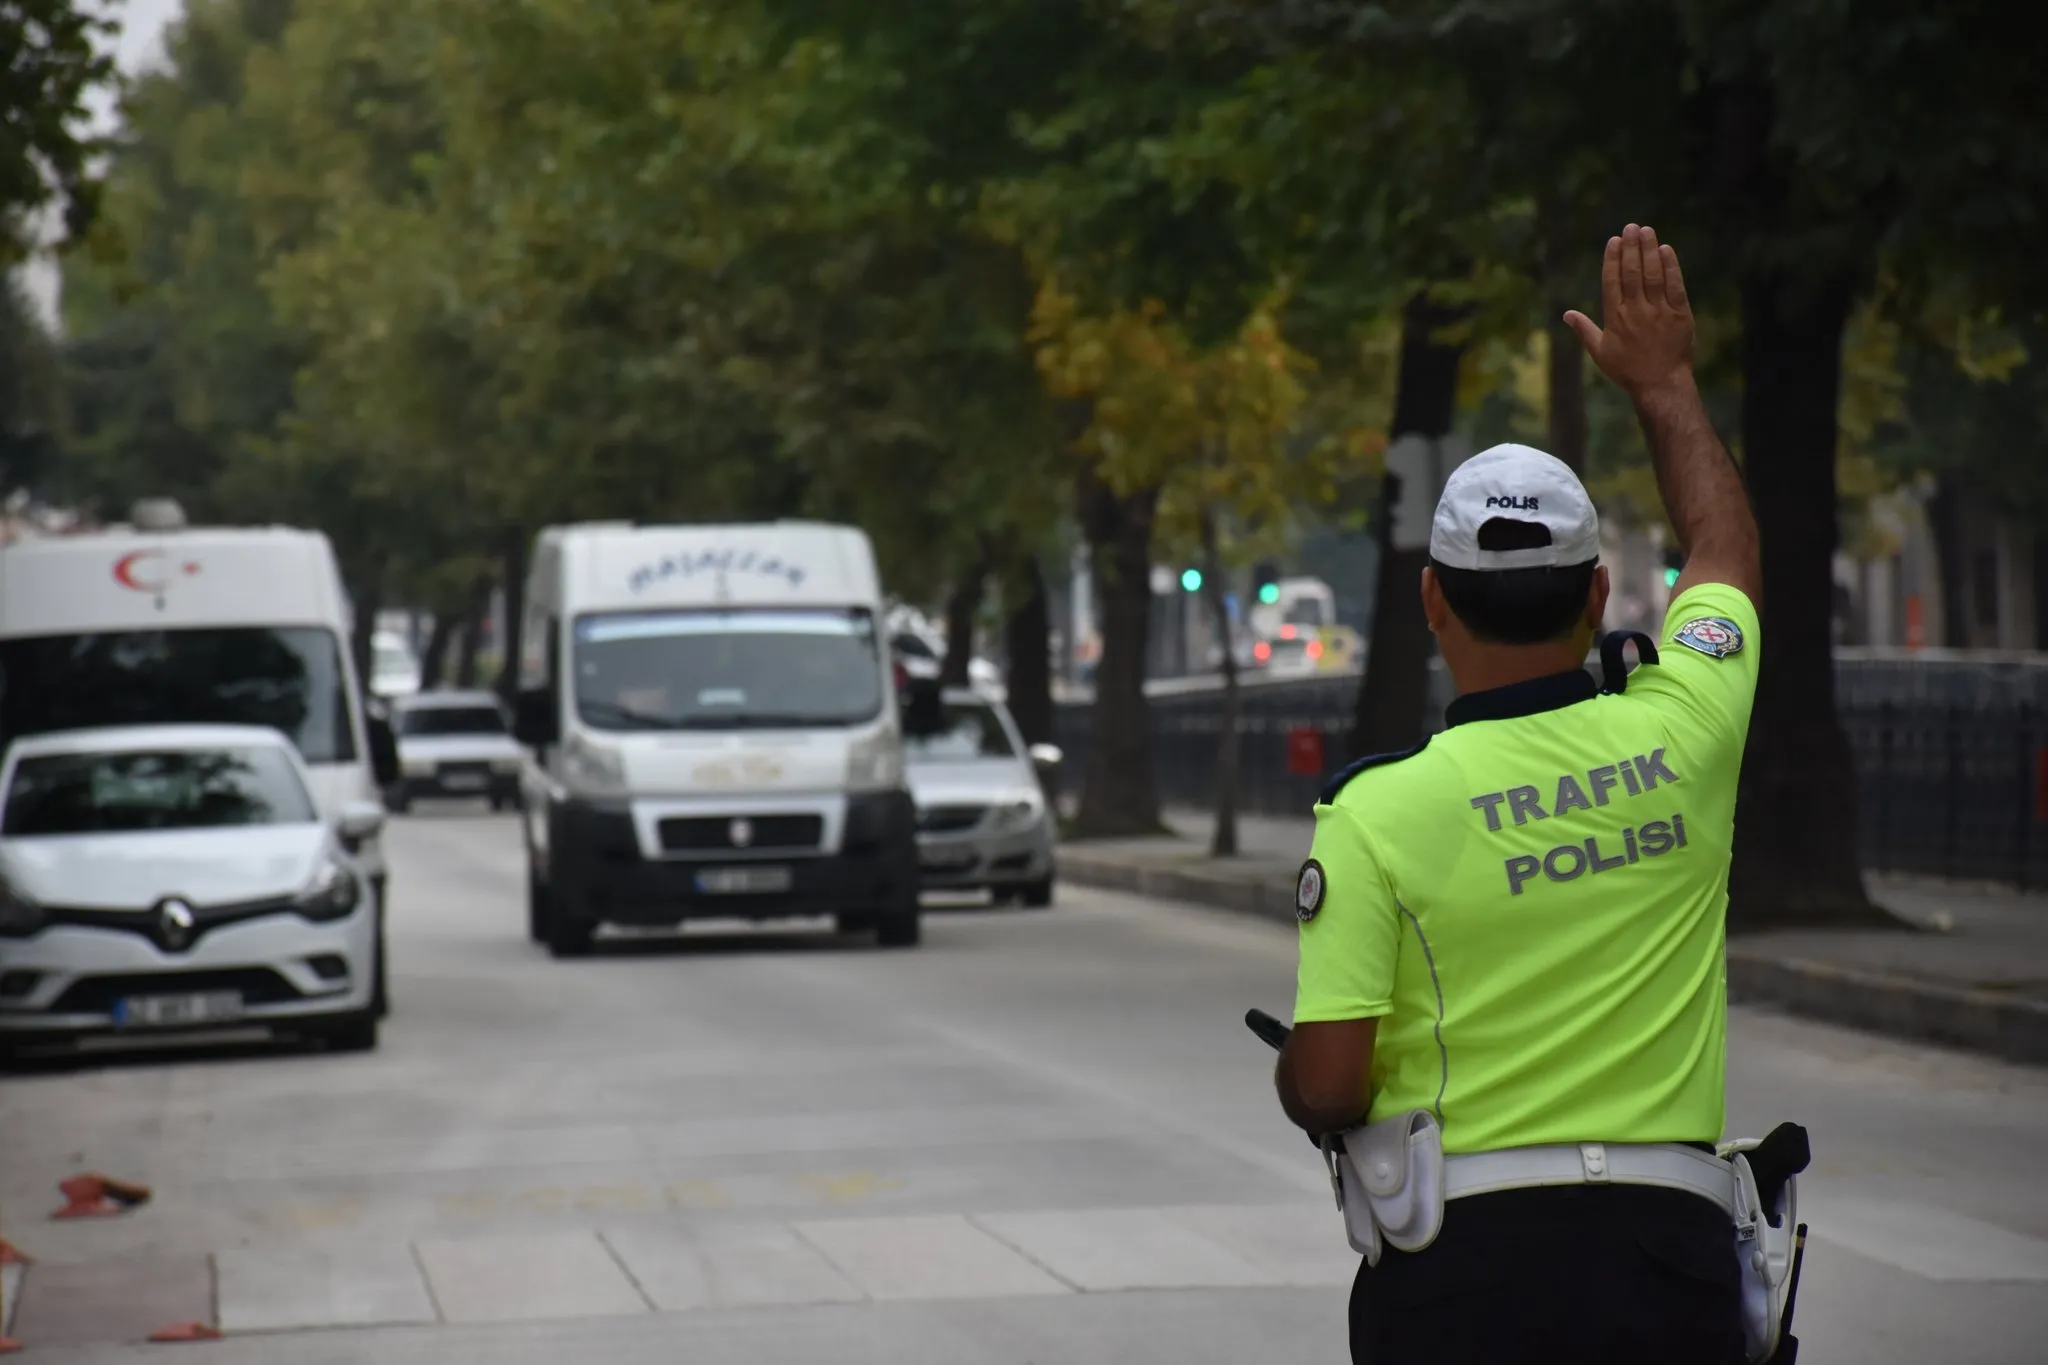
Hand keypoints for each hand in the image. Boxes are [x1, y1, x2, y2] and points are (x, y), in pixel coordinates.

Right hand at [1563, 224, 1694, 399]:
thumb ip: (1584, 330)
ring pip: (1653, 275)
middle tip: (1631, 227)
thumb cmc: (1627, 371)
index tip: (1614, 240)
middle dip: (1631, 247)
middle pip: (1632, 273)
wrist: (1661, 384)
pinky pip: (1675, 286)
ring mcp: (1659, 312)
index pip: (1612, 281)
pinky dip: (1671, 267)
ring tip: (1647, 231)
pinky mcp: (1680, 314)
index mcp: (1615, 318)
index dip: (1613, 259)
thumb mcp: (1600, 353)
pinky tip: (1666, 250)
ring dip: (1650, 250)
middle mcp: (1636, 311)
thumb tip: (1566, 314)